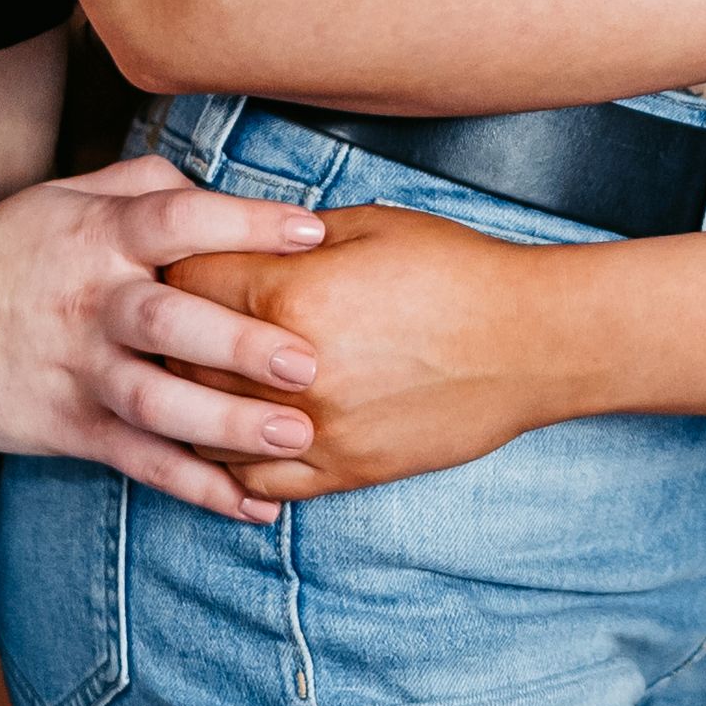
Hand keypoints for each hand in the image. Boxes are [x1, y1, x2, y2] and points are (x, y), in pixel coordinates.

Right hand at [0, 154, 332, 516]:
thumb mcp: (64, 197)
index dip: (246, 223)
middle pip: (171, 320)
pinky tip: (255, 504)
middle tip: (308, 360)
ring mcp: (80, 370)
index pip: (179, 220)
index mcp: (98, 235)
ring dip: (228, 423)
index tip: (311, 234)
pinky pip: (141, 462)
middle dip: (242, 343)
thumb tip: (215, 185)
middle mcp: (92, 302)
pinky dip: (198, 487)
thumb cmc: (3, 252)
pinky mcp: (70, 428)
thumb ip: (141, 186)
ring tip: (294, 434)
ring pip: (158, 401)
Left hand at [166, 207, 558, 502]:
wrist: (531, 341)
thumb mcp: (367, 224)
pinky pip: (258, 480)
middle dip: (173, 338)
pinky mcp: (344, 470)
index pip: (187, 283)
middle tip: (175, 325)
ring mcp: (316, 429)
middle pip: (183, 358)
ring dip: (193, 404)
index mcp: (289, 294)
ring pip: (206, 428)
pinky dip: (232, 464)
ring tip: (199, 382)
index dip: (178, 269)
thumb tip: (235, 240)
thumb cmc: (455, 270)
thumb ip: (288, 237)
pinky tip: (235, 440)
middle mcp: (290, 370)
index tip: (179, 265)